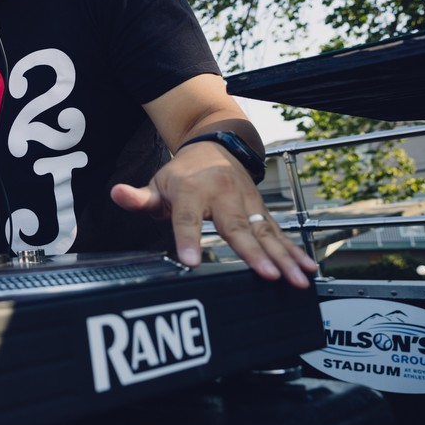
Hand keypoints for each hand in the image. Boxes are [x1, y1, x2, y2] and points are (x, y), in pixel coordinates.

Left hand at [110, 141, 317, 287]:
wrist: (215, 146)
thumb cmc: (182, 173)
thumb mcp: (157, 184)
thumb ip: (138, 197)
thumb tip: (117, 194)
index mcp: (192, 191)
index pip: (187, 219)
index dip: (187, 239)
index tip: (189, 262)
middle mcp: (223, 196)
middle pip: (237, 228)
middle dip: (253, 253)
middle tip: (267, 275)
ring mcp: (246, 203)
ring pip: (265, 232)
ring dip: (283, 257)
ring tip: (295, 279)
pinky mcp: (261, 210)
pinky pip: (279, 232)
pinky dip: (294, 250)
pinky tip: (307, 267)